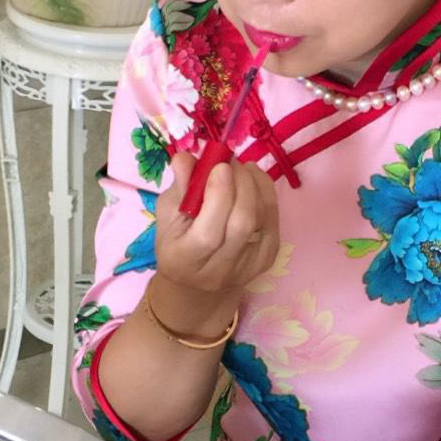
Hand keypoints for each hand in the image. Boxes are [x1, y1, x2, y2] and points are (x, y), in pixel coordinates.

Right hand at [152, 151, 279, 302]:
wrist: (198, 283)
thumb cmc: (178, 242)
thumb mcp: (167, 214)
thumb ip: (179, 186)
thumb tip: (186, 157)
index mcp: (185, 260)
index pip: (208, 233)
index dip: (218, 196)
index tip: (220, 166)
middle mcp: (219, 271)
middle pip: (241, 223)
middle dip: (240, 183)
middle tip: (231, 161)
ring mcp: (248, 266)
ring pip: (261, 218)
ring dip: (253, 184)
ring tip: (240, 168)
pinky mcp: (267, 257)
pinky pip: (273, 217)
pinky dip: (265, 191)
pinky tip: (252, 179)